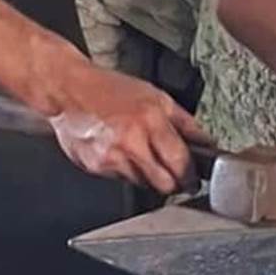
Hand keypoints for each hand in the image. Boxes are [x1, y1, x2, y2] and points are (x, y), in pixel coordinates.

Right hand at [46, 61, 209, 193]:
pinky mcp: (97, 167)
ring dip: (148, 175)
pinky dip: (126, 171)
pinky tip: (120, 151)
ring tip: (139, 152)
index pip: (180, 163)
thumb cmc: (110, 89)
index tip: (194, 179)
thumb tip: (206, 143)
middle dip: (173, 182)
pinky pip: (121, 180)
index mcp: (151, 121)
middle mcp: (132, 142)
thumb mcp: (156, 97)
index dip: (191, 175)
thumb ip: (184, 122)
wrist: (68, 91)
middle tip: (174, 175)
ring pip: (143, 184)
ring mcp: (112, 157)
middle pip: (164, 184)